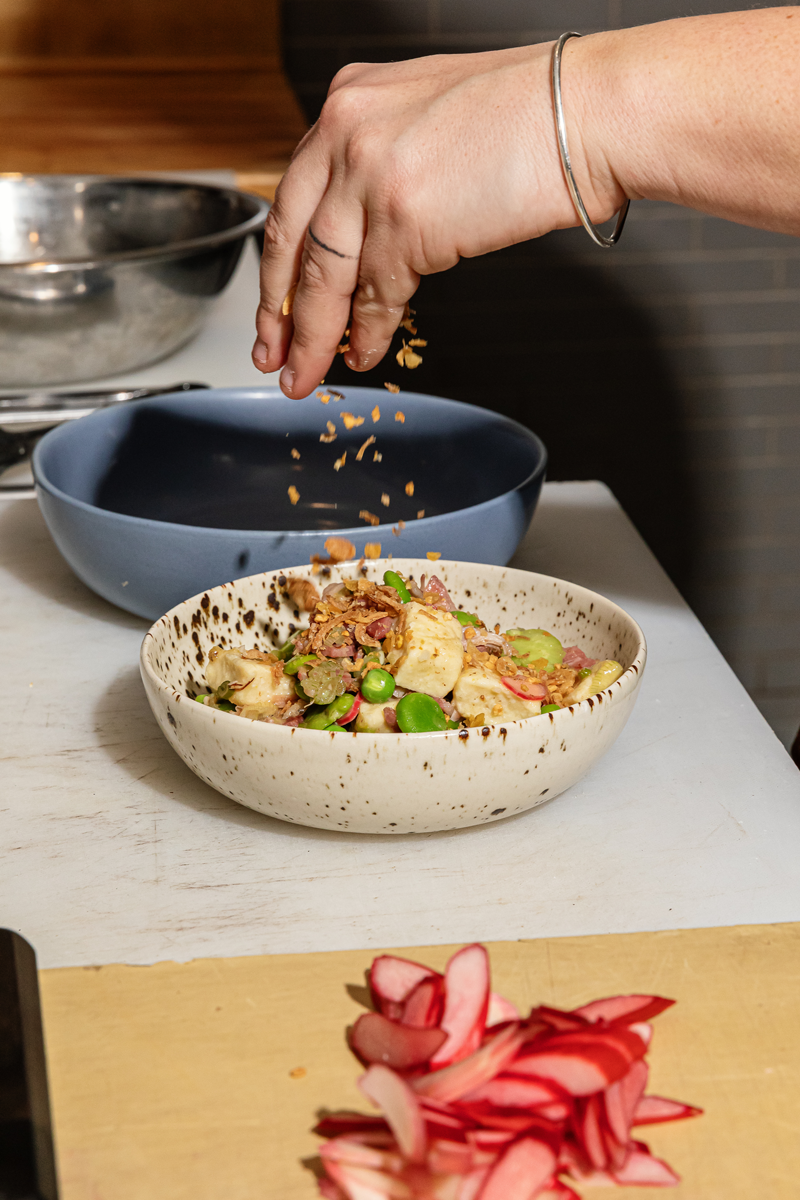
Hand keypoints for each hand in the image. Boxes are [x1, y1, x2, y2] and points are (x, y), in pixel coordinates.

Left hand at [253, 43, 622, 396]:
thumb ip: (383, 162)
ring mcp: (370, 178)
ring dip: (312, 338)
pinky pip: (374, 297)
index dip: (282, 260)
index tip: (274, 298)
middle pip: (293, 241)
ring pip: (323, 279)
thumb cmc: (532, 114)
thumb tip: (369, 230)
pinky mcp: (405, 223)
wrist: (588, 111)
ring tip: (305, 376)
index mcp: (348, 103)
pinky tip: (363, 356)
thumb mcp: (428, 118)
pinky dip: (367, 334)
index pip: (295, 196)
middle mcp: (347, 133)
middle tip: (270, 352)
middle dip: (277, 310)